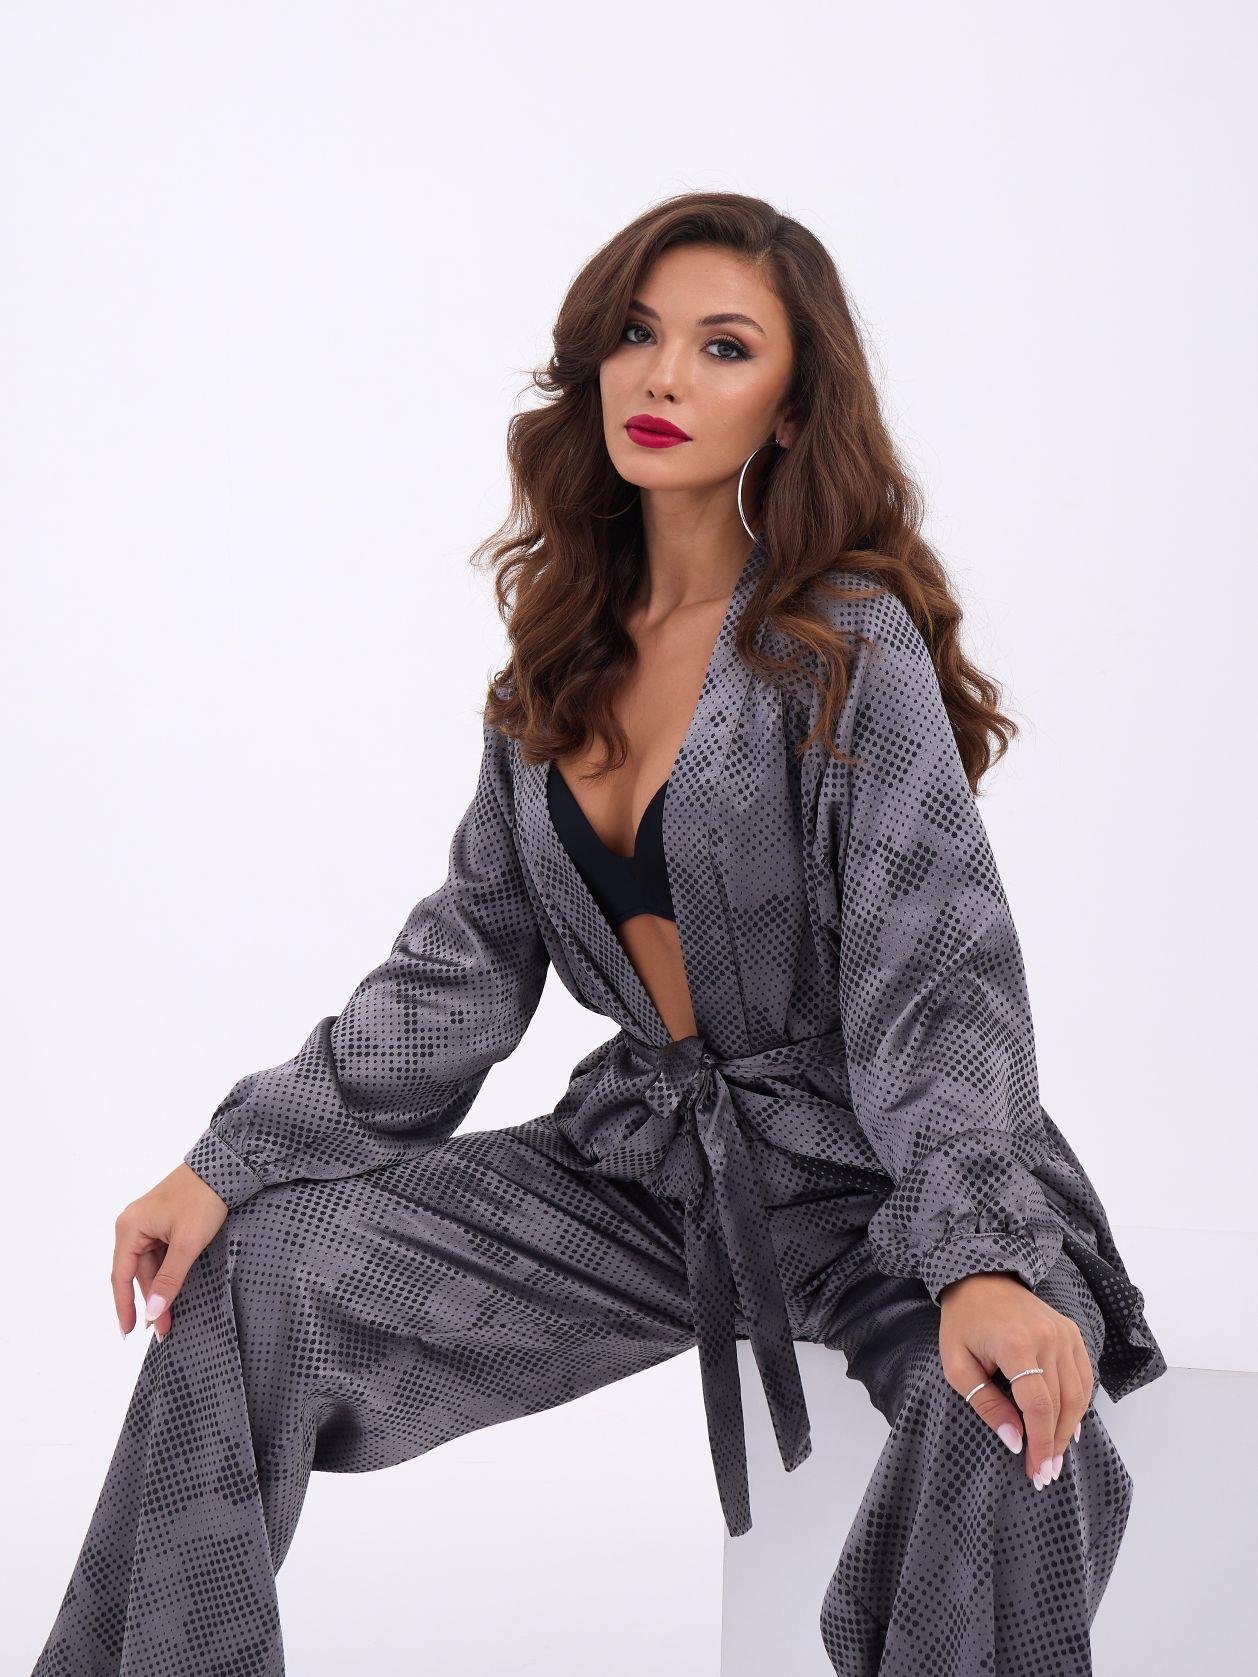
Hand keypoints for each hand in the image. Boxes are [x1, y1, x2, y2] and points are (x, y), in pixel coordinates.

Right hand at [112, 1163, 228, 1342]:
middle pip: (138, 1273)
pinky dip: (168, 1273)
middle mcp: (133, 1226)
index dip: (123, 1306)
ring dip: (161, 1290)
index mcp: (129, 1228)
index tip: (128, 1331)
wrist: (224, 1167)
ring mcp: (149, 1224)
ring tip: (171, 1318)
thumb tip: (153, 1312)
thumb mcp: (187, 1243)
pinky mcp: (164, 1223)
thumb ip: (169, 1279)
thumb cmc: (203, 1199)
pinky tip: (175, 1291)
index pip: (121, 1276)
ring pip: (151, 1266)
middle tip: (163, 1330)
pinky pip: (161, 1255)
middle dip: (151, 1301)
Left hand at [937, 1271, 1093, 1489]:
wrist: (980, 1277)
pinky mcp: (1072, 1331)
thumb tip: (1014, 1441)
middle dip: (1054, 1444)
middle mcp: (1048, 1338)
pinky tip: (1070, 1427)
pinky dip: (1080, 1405)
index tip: (1035, 1471)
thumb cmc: (963, 1322)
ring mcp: (1064, 1333)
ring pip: (1078, 1394)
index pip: (1038, 1406)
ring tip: (1055, 1456)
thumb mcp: (957, 1365)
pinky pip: (1084, 1376)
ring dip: (1069, 1430)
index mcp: (1016, 1345)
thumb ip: (986, 1404)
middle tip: (1045, 1473)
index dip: (1039, 1443)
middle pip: (1062, 1404)